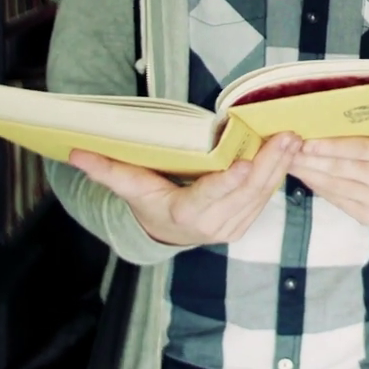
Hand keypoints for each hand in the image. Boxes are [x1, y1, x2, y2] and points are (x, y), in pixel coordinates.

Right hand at [69, 132, 301, 246]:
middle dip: (268, 165)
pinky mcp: (247, 219)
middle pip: (245, 193)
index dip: (226, 183)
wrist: (166, 231)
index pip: (208, 198)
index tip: (241, 165)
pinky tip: (292, 149)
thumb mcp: (129, 187)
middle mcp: (214, 224)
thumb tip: (74, 152)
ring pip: (261, 194)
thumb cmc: (149, 203)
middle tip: (286, 137)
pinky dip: (280, 172)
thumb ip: (107, 169)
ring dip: (280, 165)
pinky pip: (266, 195)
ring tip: (295, 138)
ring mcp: (234, 224)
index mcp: (185, 214)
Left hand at [288, 137, 368, 229]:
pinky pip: (336, 200)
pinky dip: (318, 187)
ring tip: (290, 163)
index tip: (305, 142)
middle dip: (310, 160)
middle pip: (341, 168)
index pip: (357, 148)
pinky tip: (306, 177)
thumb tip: (319, 131)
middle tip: (288, 151)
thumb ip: (360, 138)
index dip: (329, 146)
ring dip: (308, 174)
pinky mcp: (368, 217)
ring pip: (335, 186)